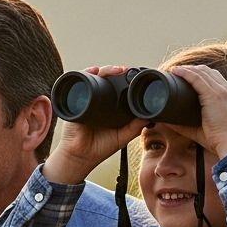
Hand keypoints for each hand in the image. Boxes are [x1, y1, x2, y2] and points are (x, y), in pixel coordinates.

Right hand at [43, 66, 147, 183]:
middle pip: (107, 79)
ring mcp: (86, 99)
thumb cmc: (100, 147)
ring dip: (104, 70)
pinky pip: (79, 83)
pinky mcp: (75, 101)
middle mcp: (98, 100)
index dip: (125, 79)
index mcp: (110, 106)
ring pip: (95, 78)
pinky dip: (86, 74)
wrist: (81, 156)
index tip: (135, 74)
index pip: (118, 87)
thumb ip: (136, 126)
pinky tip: (94, 71)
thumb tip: (151, 115)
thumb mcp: (123, 136)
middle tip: (125, 70)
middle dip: (115, 71)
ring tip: (114, 70)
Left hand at [168, 64, 226, 158]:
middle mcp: (226, 90)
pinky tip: (176, 71)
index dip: (197, 73)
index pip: (213, 76)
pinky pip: (198, 79)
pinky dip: (186, 73)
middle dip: (190, 69)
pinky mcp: (215, 95)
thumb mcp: (200, 127)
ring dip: (186, 69)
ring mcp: (222, 91)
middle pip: (207, 71)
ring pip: (202, 72)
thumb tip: (166, 121)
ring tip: (173, 70)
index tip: (183, 74)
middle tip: (175, 72)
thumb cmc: (217, 139)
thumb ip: (184, 123)